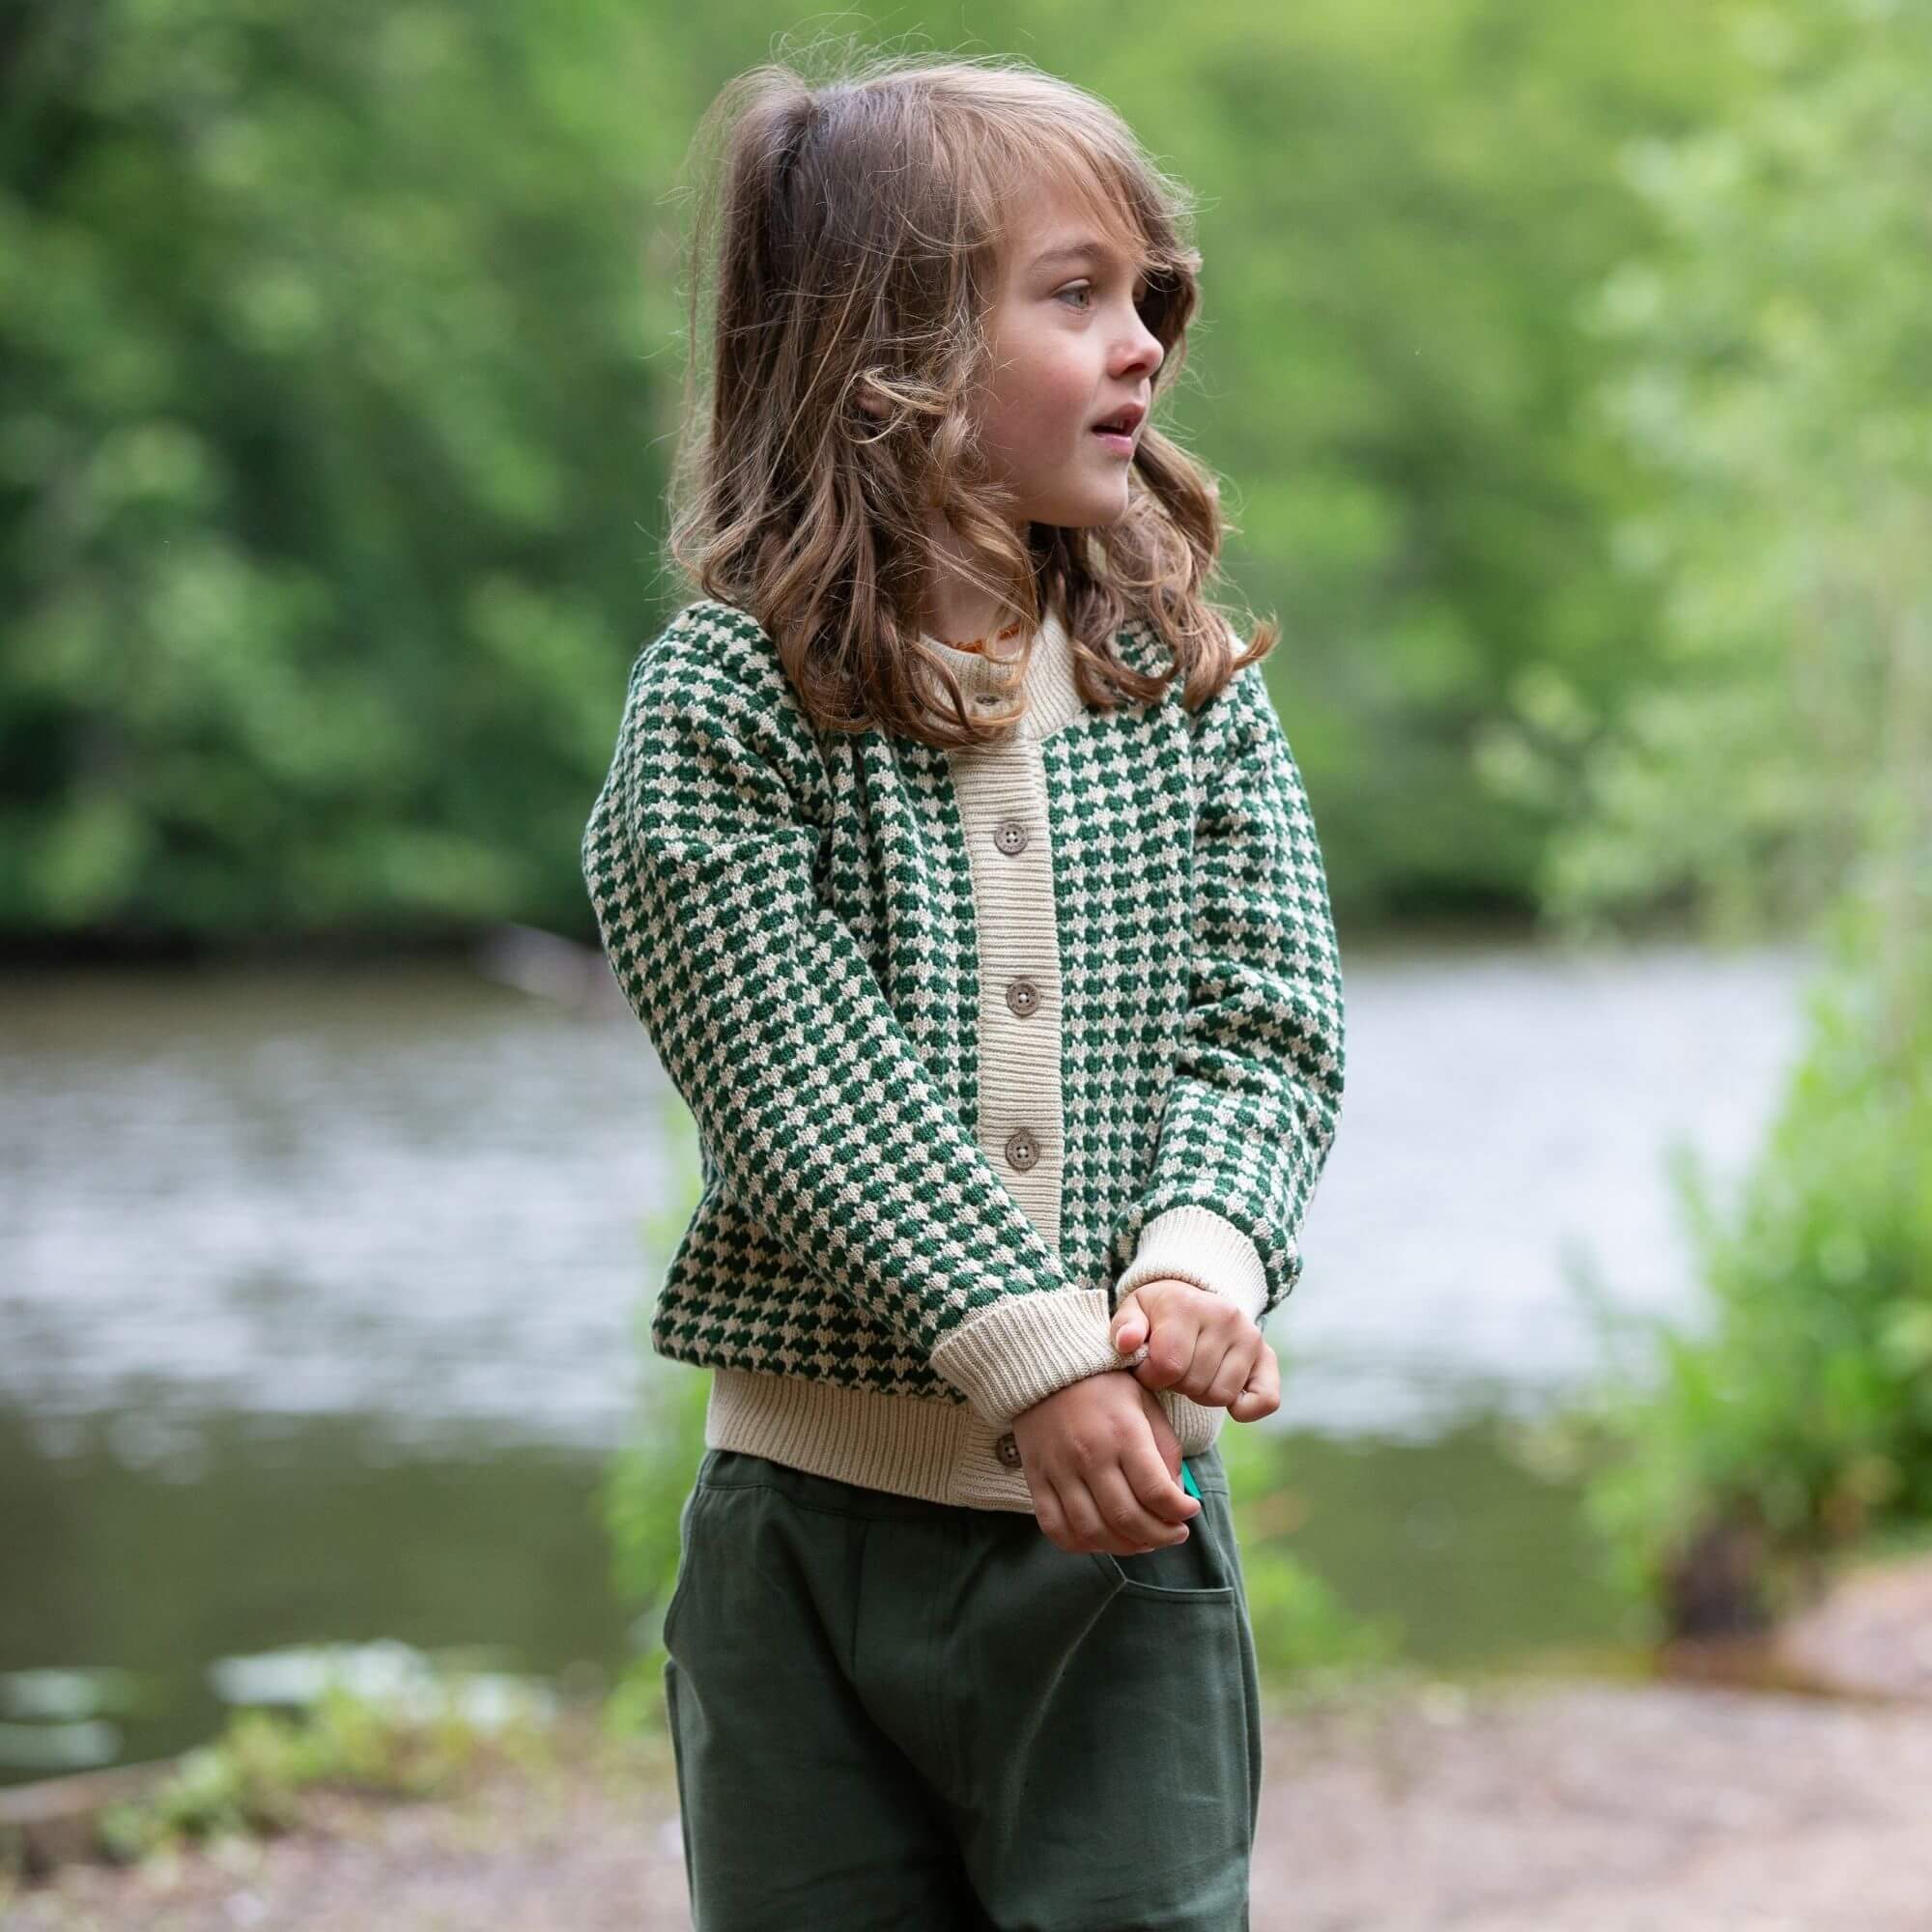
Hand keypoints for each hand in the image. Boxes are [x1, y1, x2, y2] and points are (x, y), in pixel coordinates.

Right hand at [1009, 1370, 1201, 1556]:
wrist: (1047, 1365)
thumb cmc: (1106, 1384)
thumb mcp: (1146, 1402)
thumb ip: (1165, 1448)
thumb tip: (1175, 1495)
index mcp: (1123, 1433)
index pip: (1156, 1491)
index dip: (1180, 1512)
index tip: (1190, 1512)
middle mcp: (1090, 1455)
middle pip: (1127, 1518)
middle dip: (1160, 1536)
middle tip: (1174, 1534)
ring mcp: (1059, 1470)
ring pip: (1093, 1531)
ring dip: (1125, 1546)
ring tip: (1144, 1540)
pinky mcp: (1037, 1478)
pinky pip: (1056, 1527)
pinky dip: (1082, 1545)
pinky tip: (1103, 1539)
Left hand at [1111, 1278, 1280, 1422]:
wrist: (1191, 1299)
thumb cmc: (1156, 1314)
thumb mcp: (1133, 1312)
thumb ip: (1124, 1327)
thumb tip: (1127, 1342)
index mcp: (1187, 1305)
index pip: (1167, 1366)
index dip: (1150, 1376)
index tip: (1147, 1366)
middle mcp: (1224, 1316)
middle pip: (1193, 1383)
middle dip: (1175, 1384)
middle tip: (1171, 1368)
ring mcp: (1250, 1336)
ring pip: (1220, 1396)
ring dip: (1200, 1393)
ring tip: (1191, 1372)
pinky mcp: (1267, 1356)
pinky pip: (1266, 1400)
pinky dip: (1244, 1409)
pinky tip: (1226, 1398)